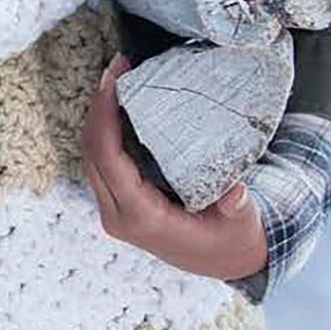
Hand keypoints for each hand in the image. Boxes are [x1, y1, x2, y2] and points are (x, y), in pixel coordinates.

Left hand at [80, 55, 268, 281]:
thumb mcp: (240, 222)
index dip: (104, 116)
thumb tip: (235, 191)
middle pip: (92, 152)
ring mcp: (113, 210)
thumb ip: (235, 206)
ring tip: (116, 78)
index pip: (108, 159)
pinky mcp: (116, 202)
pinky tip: (118, 103)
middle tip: (116, 68)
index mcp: (142, 218)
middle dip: (98, 106)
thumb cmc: (230, 237)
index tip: (112, 81)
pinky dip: (104, 129)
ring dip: (98, 115)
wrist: (222, 261)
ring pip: (90, 155)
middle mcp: (118, 216)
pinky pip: (100, 160)